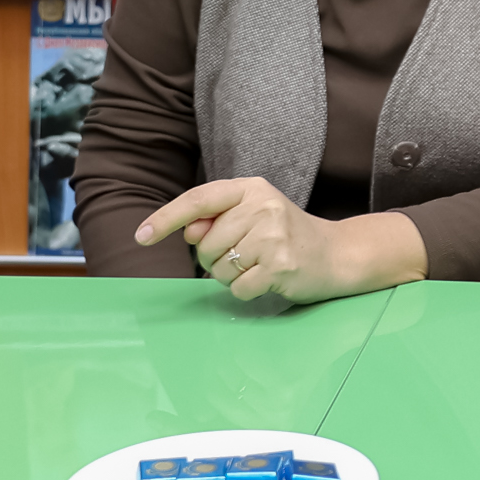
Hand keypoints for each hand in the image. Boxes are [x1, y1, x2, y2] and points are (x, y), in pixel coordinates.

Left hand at [136, 177, 412, 305]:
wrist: (338, 254)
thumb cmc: (286, 236)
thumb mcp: (252, 217)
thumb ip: (216, 220)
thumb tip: (189, 232)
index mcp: (250, 188)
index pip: (198, 200)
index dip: (166, 218)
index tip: (141, 236)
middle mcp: (262, 206)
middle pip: (205, 244)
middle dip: (214, 258)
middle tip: (245, 255)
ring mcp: (273, 236)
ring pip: (219, 268)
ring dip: (231, 275)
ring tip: (259, 265)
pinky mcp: (280, 265)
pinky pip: (237, 288)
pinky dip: (246, 291)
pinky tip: (268, 279)